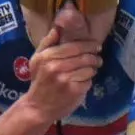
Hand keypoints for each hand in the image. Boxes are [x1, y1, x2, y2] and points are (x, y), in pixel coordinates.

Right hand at [15, 6, 104, 121]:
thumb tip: (57, 27)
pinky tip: (84, 81)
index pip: (74, 46)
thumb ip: (47, 43)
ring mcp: (65, 80)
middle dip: (95, 56)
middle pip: (84, 57)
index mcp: (47, 57)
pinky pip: (88, 81)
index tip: (96, 45)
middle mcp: (56, 67)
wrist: (38, 107)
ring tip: (92, 69)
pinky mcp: (74, 91)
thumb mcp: (36, 60)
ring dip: (93, 68)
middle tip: (98, 58)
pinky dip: (89, 80)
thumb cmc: (39, 81)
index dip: (88, 45)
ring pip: (89, 68)